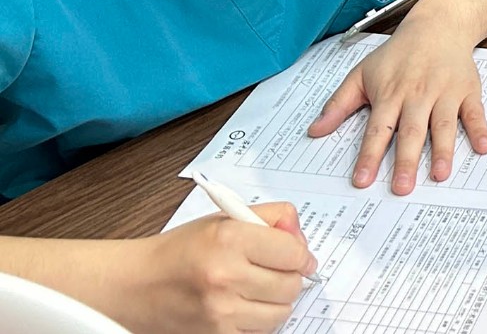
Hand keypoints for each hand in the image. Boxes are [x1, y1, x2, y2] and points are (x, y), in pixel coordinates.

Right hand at [128, 203, 314, 333]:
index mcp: (229, 239)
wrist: (134, 285)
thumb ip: (270, 217)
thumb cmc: (179, 251)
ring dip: (275, 302)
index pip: (294, 252)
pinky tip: (241, 307)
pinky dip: (256, 322)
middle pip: (291, 284)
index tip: (298, 257)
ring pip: (281, 312)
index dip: (300, 254)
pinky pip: (260, 332)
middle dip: (289, 277)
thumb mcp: (224, 219)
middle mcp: (224, 276)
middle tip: (274, 272)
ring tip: (254, 289)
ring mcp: (220, 312)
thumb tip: (300, 235)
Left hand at [306, 20, 486, 193]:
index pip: (378, 129)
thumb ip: (338, 104)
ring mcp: (445, 93)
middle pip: (411, 132)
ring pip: (443, 125)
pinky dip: (480, 129)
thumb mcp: (361, 73)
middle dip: (406, 161)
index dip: (370, 156)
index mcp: (391, 94)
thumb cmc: (397, 54)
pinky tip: (483, 147)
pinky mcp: (467, 90)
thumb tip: (314, 131)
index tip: (362, 181)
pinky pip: (474, 112)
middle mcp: (418, 94)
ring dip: (443, 150)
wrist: (436, 26)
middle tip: (402, 189)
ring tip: (439, 174)